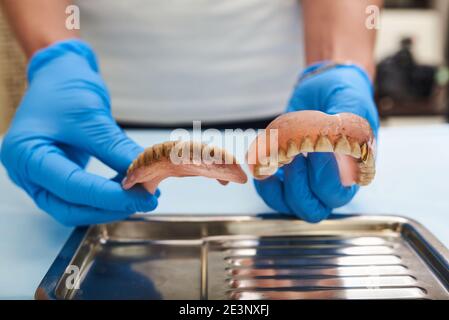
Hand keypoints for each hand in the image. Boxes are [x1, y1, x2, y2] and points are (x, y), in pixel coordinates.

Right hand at [0, 39, 157, 225]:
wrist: (59, 74)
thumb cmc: (65, 88)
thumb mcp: (91, 116)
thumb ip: (116, 149)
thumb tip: (145, 174)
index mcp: (25, 154)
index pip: (70, 186)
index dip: (109, 196)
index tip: (142, 197)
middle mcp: (27, 172)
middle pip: (69, 207)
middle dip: (109, 207)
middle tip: (146, 200)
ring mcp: (41, 176)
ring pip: (75, 207)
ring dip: (109, 205)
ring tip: (141, 194)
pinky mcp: (57, 176)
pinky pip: (81, 195)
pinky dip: (105, 195)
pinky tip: (128, 186)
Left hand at [254, 63, 378, 221]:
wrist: (321, 87)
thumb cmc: (341, 94)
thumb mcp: (350, 101)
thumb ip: (349, 124)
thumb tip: (340, 147)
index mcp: (352, 171)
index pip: (338, 193)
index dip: (325, 178)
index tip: (317, 150)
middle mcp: (329, 183)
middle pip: (313, 209)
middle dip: (299, 186)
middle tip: (295, 156)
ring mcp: (305, 182)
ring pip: (290, 206)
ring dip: (281, 185)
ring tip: (281, 155)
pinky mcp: (284, 176)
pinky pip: (271, 193)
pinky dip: (264, 181)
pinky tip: (265, 159)